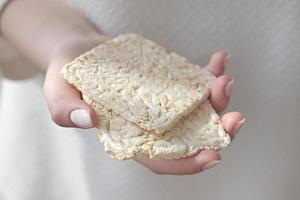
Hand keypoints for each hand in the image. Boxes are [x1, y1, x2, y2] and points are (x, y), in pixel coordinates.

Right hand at [44, 38, 243, 174]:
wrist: (80, 50)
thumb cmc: (68, 74)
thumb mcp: (57, 91)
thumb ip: (64, 110)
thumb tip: (87, 120)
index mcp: (129, 135)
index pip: (161, 159)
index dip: (187, 164)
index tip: (213, 156)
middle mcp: (151, 122)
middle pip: (190, 134)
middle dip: (216, 130)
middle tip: (234, 118)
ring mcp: (162, 101)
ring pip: (198, 108)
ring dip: (217, 98)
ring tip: (224, 79)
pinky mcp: (166, 80)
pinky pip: (192, 80)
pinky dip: (208, 71)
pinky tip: (219, 58)